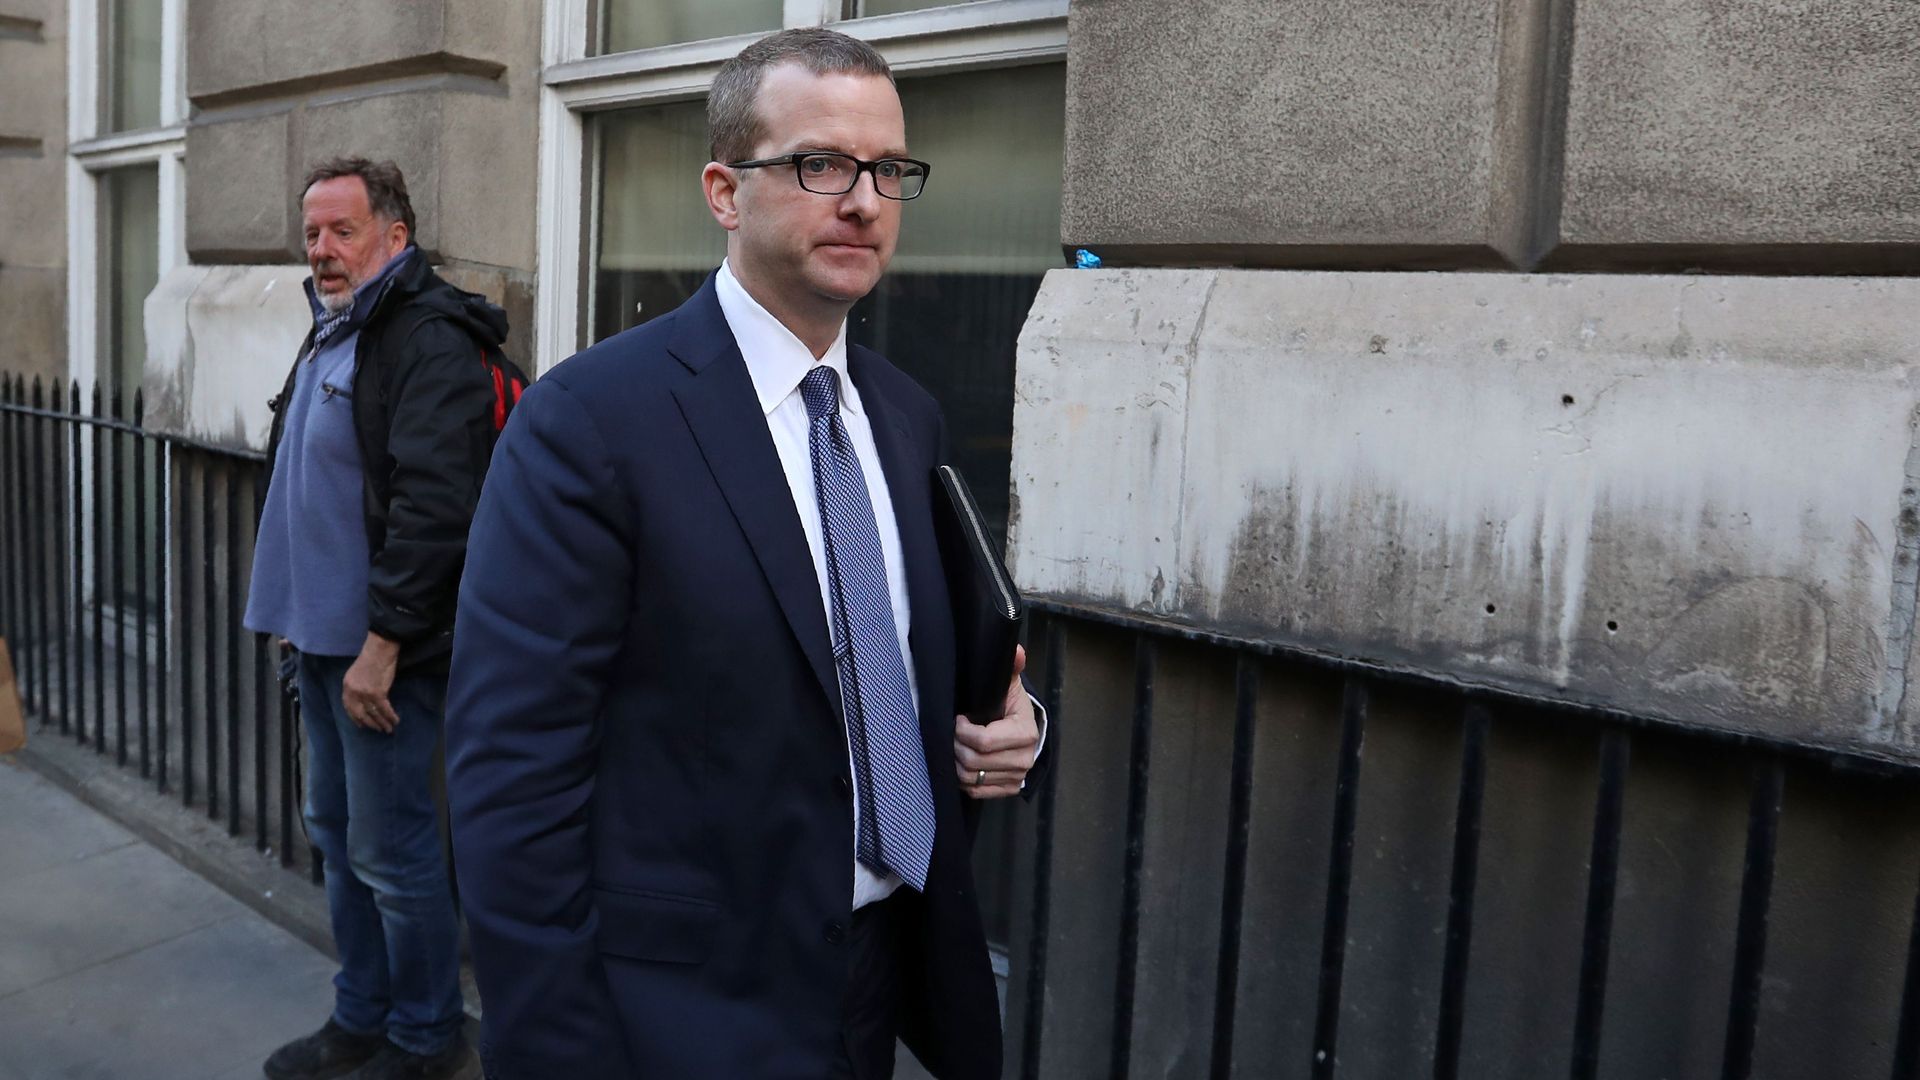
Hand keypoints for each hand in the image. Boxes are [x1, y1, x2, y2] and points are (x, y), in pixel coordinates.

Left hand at [342, 632, 401, 733]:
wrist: (380, 649)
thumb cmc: (371, 658)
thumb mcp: (356, 673)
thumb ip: (356, 686)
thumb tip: (363, 699)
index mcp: (347, 686)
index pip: (349, 707)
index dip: (355, 718)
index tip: (362, 725)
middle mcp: (353, 692)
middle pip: (360, 713)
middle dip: (370, 724)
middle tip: (378, 730)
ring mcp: (364, 693)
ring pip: (373, 713)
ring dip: (382, 723)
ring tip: (388, 730)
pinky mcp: (377, 693)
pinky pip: (384, 709)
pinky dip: (391, 716)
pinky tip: (395, 720)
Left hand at [954, 645, 1038, 799]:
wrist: (1020, 729)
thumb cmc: (1008, 705)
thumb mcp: (1007, 684)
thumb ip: (1010, 667)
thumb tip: (1016, 652)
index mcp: (1025, 733)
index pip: (984, 741)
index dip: (963, 731)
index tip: (959, 719)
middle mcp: (1024, 760)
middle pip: (973, 762)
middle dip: (956, 745)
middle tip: (953, 733)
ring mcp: (1016, 778)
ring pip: (970, 778)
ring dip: (956, 762)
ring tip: (956, 745)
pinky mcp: (1007, 790)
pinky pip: (975, 791)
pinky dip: (963, 779)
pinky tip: (962, 762)